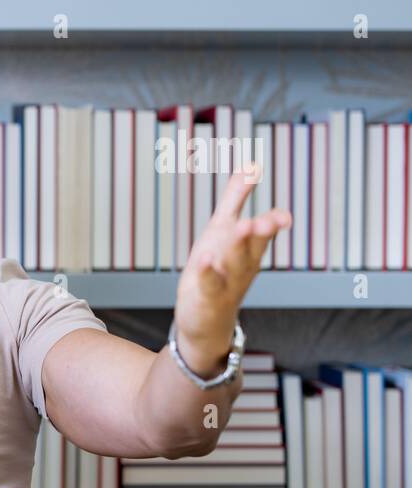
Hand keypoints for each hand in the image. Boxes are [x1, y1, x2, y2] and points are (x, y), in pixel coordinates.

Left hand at [174, 164, 291, 375]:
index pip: (266, 233)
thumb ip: (236, 198)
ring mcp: (225, 284)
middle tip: (264, 220)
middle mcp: (242, 266)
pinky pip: (209, 285)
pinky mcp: (206, 298)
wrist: (206, 322)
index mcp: (249, 249)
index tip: (283, 217)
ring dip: (238, 248)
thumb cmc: (218, 270)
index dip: (274, 223)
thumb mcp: (224, 230)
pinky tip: (204, 258)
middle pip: (253, 247)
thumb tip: (251, 165)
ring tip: (242, 228)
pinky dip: (208, 273)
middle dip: (260, 233)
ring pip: (234, 265)